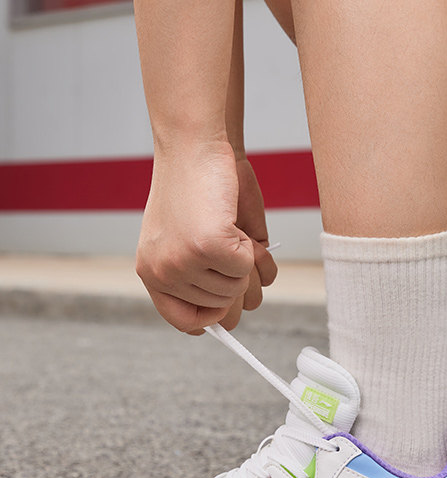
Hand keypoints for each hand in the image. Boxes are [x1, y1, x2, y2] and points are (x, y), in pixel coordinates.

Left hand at [135, 141, 276, 333]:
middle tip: (231, 245)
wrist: (193, 147)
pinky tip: (236, 224)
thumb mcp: (186, 241)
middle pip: (223, 307)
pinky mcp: (208, 248)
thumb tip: (228, 321)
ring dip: (246, 261)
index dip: (212, 318)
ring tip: (230, 231)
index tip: (226, 308)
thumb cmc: (198, 191)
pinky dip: (253, 248)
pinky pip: (250, 268)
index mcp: (152, 272)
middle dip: (236, 278)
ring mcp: (184, 263)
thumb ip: (199, 280)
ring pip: (238, 289)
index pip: (184, 320)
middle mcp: (163, 273)